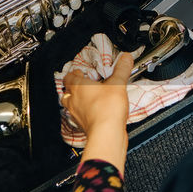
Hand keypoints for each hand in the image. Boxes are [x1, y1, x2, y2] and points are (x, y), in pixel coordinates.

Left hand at [63, 52, 132, 172]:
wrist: (106, 133)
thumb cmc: (107, 108)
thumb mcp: (118, 84)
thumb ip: (122, 69)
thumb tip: (125, 58)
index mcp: (78, 86)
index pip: (69, 76)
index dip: (75, 73)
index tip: (81, 71)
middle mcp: (74, 100)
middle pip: (67, 91)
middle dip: (74, 87)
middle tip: (84, 85)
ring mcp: (76, 114)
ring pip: (70, 105)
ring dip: (76, 101)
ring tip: (86, 99)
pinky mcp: (82, 125)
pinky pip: (78, 117)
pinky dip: (83, 114)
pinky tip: (93, 113)